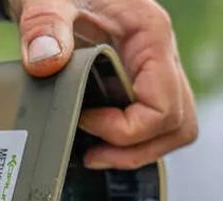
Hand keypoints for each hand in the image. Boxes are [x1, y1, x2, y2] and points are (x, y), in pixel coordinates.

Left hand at [6, 0, 197, 169]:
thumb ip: (44, 24)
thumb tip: (45, 62)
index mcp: (151, 34)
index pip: (163, 107)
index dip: (124, 129)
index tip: (85, 120)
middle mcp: (164, 57)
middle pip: (178, 125)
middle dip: (135, 150)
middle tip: (93, 154)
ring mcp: (157, 74)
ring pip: (174, 131)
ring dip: (138, 152)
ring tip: (96, 155)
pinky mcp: (144, 86)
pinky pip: (156, 126)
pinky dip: (132, 144)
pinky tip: (99, 143)